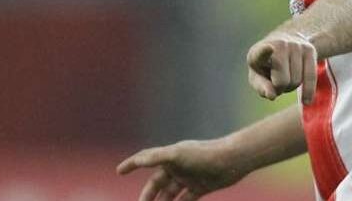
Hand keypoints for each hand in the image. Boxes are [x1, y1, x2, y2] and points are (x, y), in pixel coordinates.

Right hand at [116, 139, 246, 200]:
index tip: (119, 171)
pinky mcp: (200, 187)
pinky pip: (185, 200)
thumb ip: (157, 157)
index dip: (132, 164)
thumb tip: (138, 160)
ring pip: (169, 194)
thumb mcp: (178, 155)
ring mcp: (188, 177)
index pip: (146, 158)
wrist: (233, 160)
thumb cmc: (204, 154)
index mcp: (170, 156)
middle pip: (157, 183)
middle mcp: (177, 166)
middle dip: (147, 196)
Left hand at [246, 30, 317, 103]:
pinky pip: (311, 77)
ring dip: (292, 87)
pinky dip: (308, 91)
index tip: (269, 48)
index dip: (265, 51)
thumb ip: (262, 88)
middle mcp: (278, 45)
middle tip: (277, 81)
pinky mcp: (309, 49)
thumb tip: (272, 96)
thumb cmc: (266, 65)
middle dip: (280, 88)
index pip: (261, 53)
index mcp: (258, 52)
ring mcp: (295, 45)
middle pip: (283, 81)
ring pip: (297, 81)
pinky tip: (306, 101)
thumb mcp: (258, 77)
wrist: (285, 40)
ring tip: (287, 78)